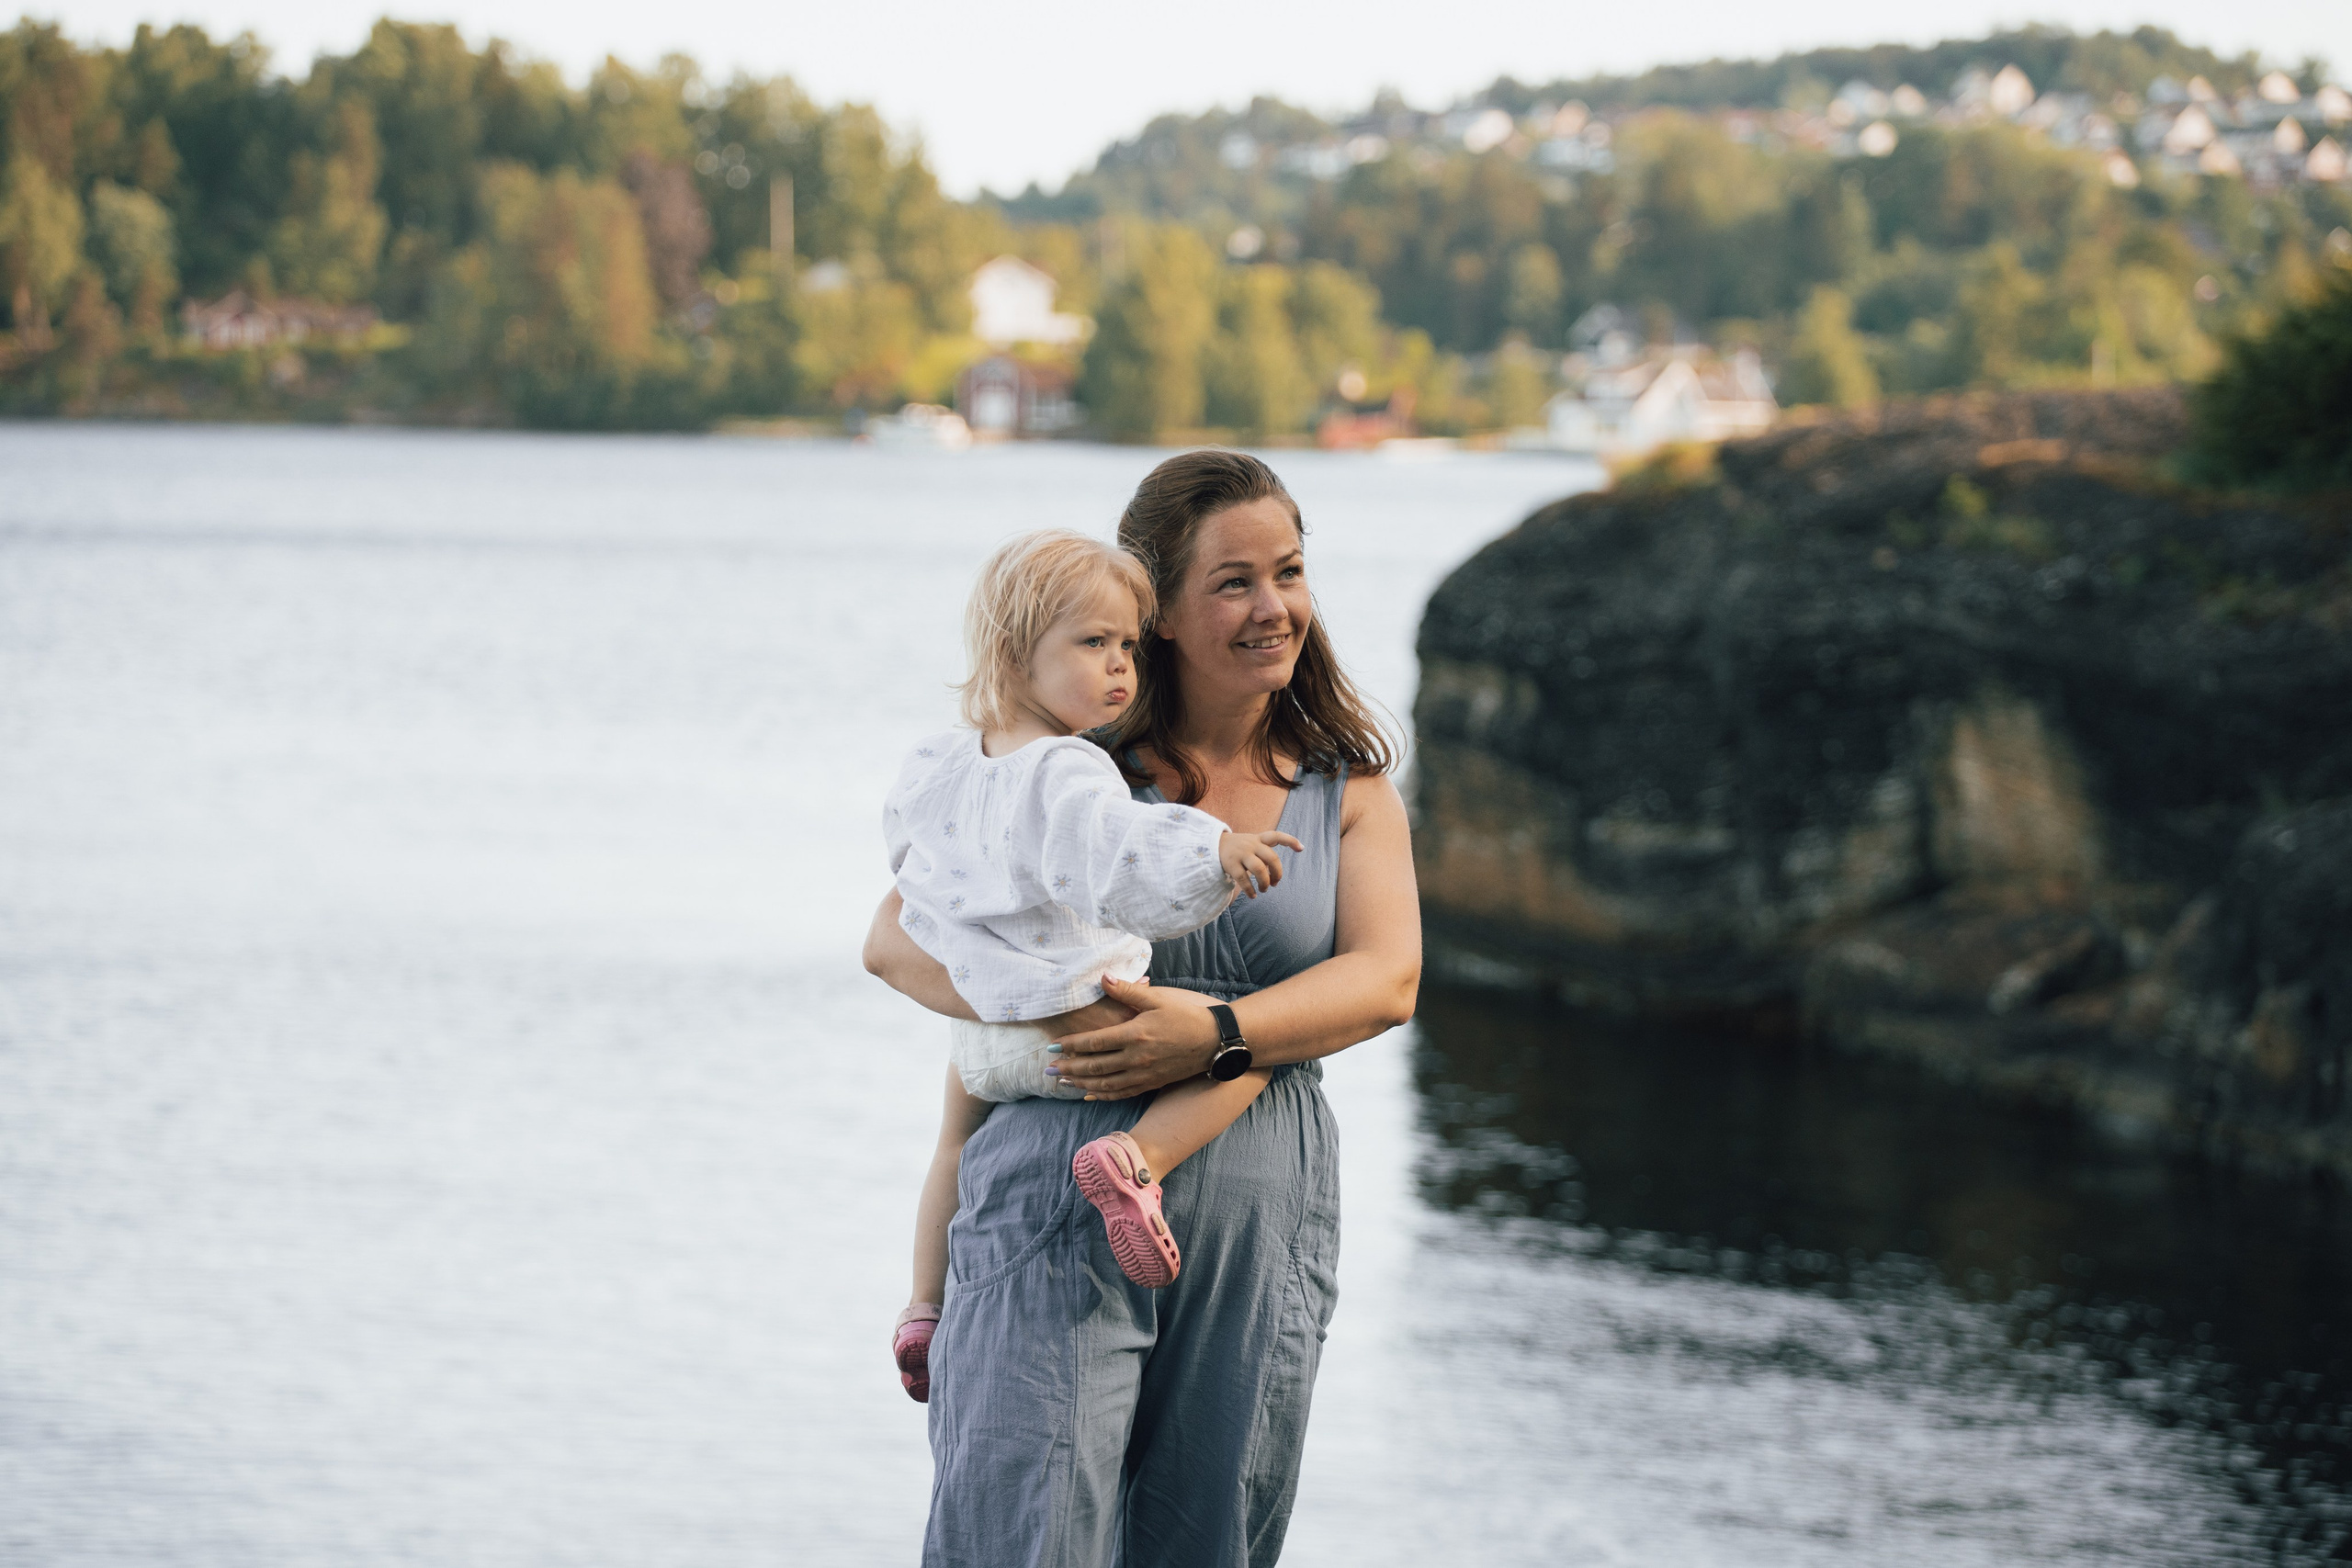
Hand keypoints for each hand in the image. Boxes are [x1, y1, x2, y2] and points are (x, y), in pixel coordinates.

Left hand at [1047, 975, 1222, 1099]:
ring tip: (1063, 1081)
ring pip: (1105, 1084)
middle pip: (1095, 1066)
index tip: (1053, 1046)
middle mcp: (1136, 1058)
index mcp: (1134, 1034)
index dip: (1071, 1045)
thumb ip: (1127, 991)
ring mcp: (1144, 1074)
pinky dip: (1103, 1096)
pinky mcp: (1151, 1083)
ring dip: (1082, 1083)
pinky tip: (1089, 1095)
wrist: (1215, 1041)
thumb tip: (1102, 977)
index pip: (1094, 1042)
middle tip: (1050, 1069)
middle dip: (1070, 1067)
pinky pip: (1122, 1094)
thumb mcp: (1158, 998)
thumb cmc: (1186, 1015)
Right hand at [1219, 830, 1303, 898]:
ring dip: (1265, 882)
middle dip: (1277, 873)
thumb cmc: (1239, 848)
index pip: (1276, 836)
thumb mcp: (1252, 844)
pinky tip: (1253, 895)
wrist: (1213, 845)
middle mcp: (1251, 844)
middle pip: (1271, 858)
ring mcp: (1241, 854)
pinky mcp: (1231, 864)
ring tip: (1264, 890)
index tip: (1301, 848)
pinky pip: (1244, 879)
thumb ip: (1265, 854)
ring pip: (1259, 869)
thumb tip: (1276, 876)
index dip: (1290, 841)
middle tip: (1276, 884)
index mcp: (1258, 839)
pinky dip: (1250, 890)